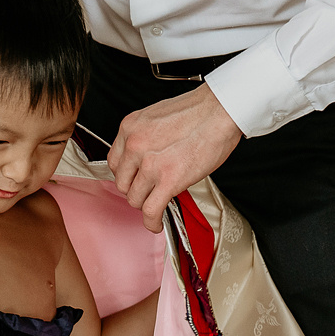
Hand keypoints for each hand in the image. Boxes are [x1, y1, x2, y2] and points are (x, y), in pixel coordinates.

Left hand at [107, 85, 243, 232]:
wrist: (220, 111)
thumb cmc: (198, 111)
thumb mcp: (157, 117)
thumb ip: (145, 137)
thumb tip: (145, 156)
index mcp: (130, 128)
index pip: (114, 162)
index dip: (126, 174)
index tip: (134, 179)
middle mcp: (135, 145)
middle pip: (122, 183)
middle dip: (135, 190)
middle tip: (149, 191)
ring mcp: (150, 164)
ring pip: (134, 199)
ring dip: (146, 204)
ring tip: (157, 204)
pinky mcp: (168, 181)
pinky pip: (151, 211)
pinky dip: (152, 222)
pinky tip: (156, 223)